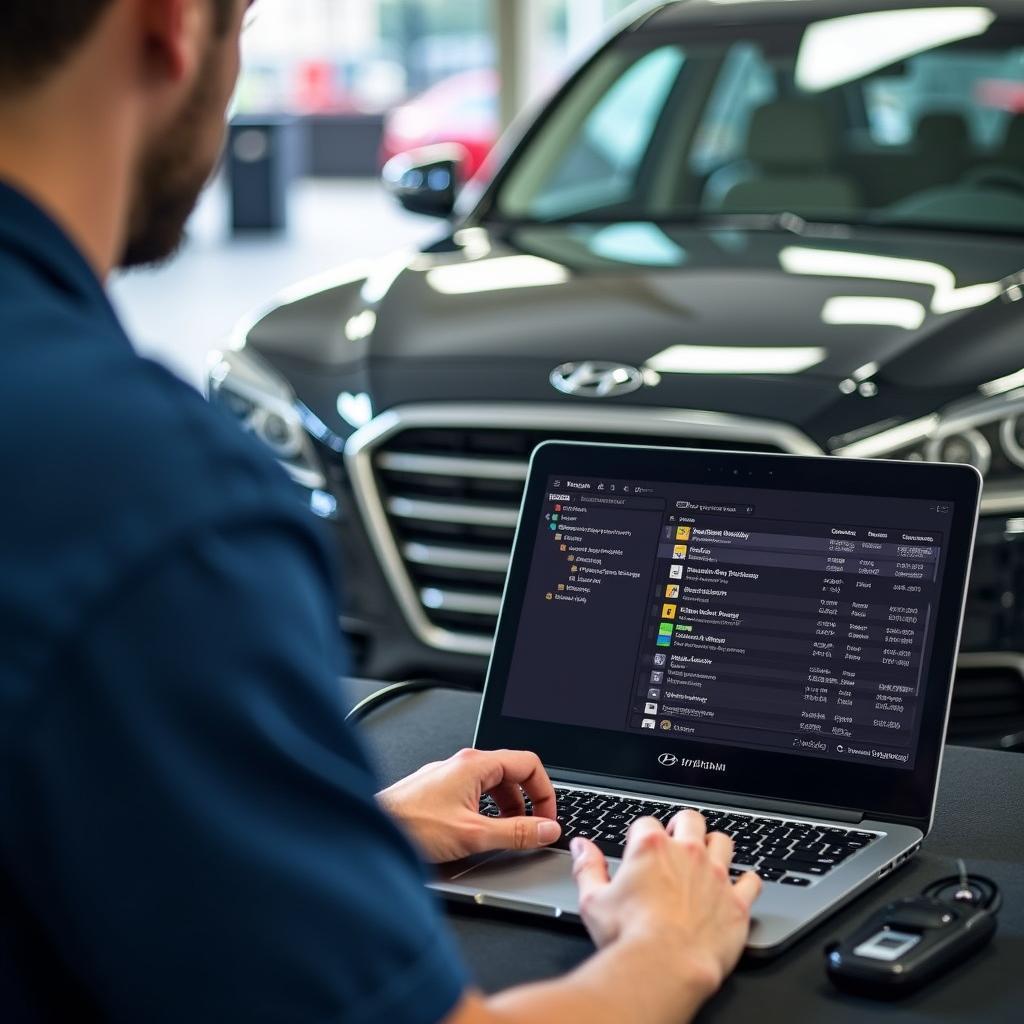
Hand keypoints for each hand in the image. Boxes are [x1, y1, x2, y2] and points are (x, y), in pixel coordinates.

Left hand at [377, 748, 560, 862]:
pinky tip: (479, 832)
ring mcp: (449, 775)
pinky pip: (474, 793)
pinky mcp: (438, 789)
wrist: (371, 830)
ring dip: (506, 808)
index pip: (528, 763)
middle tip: (530, 829)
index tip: (547, 817)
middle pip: (512, 774)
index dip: (545, 791)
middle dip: (526, 803)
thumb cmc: (411, 826)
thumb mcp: (473, 834)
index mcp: (475, 764)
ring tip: (506, 834)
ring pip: (492, 785)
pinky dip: (486, 811)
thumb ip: (515, 833)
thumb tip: (546, 829)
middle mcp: (463, 764)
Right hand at [571, 810, 760, 998]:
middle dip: (682, 826)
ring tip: (707, 858)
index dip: (640, 834)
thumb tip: (582, 847)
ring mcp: (716, 876)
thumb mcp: (593, 899)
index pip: (646, 822)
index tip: (639, 848)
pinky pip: (751, 880)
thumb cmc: (628, 936)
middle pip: (690, 819)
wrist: (664, 967)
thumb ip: (588, 867)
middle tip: (676, 840)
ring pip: (723, 842)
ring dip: (714, 847)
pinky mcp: (736, 903)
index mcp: (651, 847)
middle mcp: (687, 853)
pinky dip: (746, 881)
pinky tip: (739, 886)